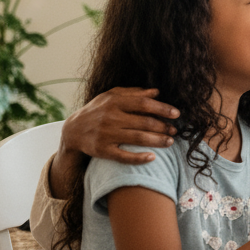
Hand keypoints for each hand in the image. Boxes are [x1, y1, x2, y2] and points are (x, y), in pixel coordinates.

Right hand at [62, 87, 179, 165]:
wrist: (73, 130)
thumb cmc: (98, 110)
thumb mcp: (112, 96)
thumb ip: (134, 93)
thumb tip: (157, 91)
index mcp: (114, 102)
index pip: (143, 104)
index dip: (162, 108)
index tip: (176, 114)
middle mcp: (110, 117)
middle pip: (144, 122)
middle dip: (163, 127)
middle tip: (175, 130)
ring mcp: (106, 134)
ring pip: (138, 138)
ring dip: (157, 141)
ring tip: (170, 142)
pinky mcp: (102, 150)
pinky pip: (123, 156)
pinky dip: (139, 158)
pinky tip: (153, 157)